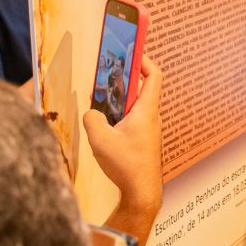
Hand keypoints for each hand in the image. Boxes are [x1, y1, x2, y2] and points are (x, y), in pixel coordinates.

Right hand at [83, 56, 162, 206]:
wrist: (141, 193)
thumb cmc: (126, 165)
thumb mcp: (100, 139)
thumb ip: (92, 119)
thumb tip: (91, 113)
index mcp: (146, 110)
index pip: (154, 76)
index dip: (144, 60)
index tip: (130, 52)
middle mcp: (150, 117)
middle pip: (142, 88)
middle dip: (125, 77)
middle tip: (106, 72)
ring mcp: (148, 129)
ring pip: (135, 104)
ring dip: (119, 97)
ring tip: (100, 96)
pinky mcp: (142, 140)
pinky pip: (132, 118)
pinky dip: (119, 114)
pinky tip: (103, 122)